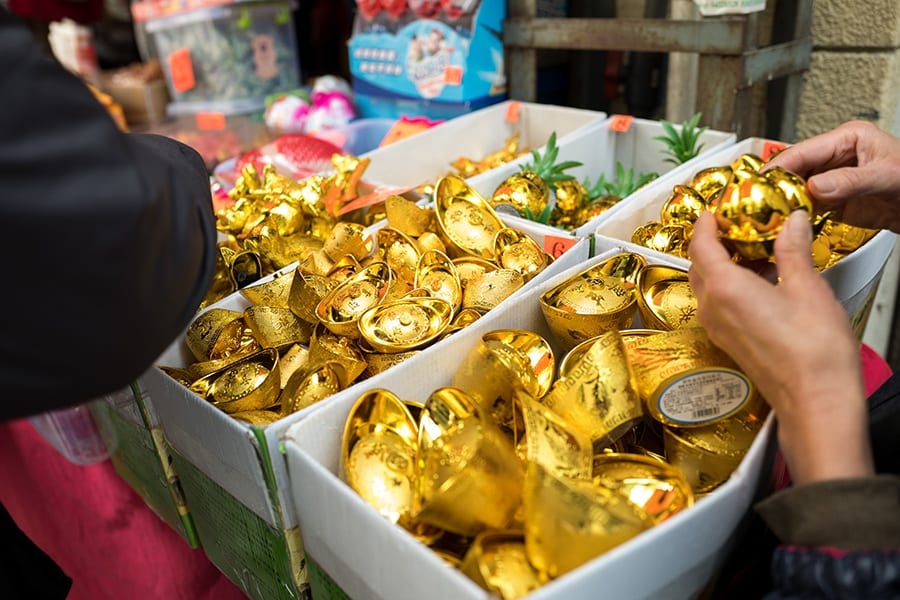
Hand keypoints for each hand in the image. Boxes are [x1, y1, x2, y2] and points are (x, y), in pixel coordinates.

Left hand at [688, 210, 873, 484]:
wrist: (816, 401)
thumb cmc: (812, 353)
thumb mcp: (806, 287)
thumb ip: (793, 250)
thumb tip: (792, 223)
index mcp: (723, 289)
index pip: (700, 245)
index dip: (706, 223)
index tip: (716, 210)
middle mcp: (712, 309)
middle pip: (699, 265)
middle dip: (714, 243)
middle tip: (738, 226)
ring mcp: (718, 329)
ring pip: (709, 286)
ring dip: (725, 266)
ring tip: (758, 251)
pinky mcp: (730, 343)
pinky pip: (720, 305)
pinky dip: (733, 287)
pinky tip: (765, 282)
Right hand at [764, 120, 899, 232]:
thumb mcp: (887, 177)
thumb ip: (850, 182)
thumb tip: (814, 186)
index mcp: (848, 139)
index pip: (801, 151)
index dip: (776, 167)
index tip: (756, 183)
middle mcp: (836, 158)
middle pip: (793, 171)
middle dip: (773, 187)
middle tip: (753, 203)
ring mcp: (834, 180)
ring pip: (796, 191)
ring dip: (781, 204)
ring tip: (764, 216)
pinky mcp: (835, 202)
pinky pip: (807, 208)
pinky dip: (794, 217)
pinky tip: (784, 225)